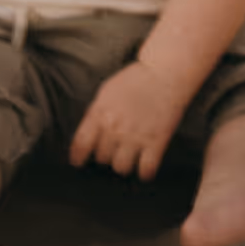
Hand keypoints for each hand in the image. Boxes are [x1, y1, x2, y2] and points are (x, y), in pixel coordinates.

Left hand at [69, 59, 197, 180]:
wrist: (167, 73)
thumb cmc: (136, 79)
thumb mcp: (107, 90)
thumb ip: (96, 112)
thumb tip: (87, 132)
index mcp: (100, 113)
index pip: (80, 144)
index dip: (77, 157)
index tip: (78, 162)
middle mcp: (115, 128)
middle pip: (102, 158)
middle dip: (106, 154)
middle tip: (114, 149)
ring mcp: (136, 136)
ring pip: (121, 167)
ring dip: (123, 163)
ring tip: (129, 156)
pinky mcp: (157, 142)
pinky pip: (145, 170)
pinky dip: (145, 171)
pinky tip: (145, 165)